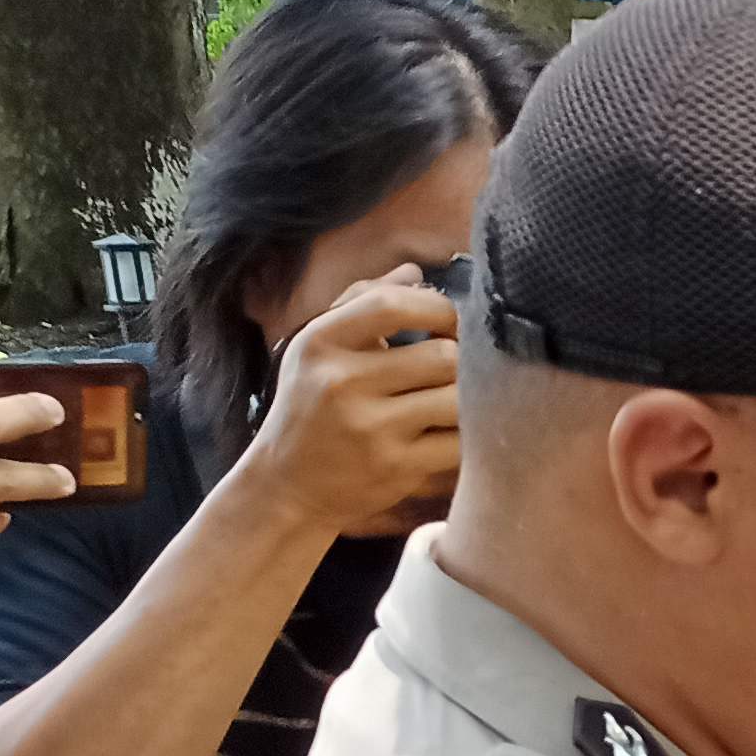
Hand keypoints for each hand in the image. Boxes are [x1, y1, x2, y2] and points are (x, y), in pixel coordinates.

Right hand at [236, 270, 464, 540]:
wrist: (287, 485)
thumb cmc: (310, 405)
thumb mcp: (318, 347)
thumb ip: (363, 301)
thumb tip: (414, 271)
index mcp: (321, 342)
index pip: (392, 304)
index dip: (438, 308)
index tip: (448, 323)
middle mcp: (341, 382)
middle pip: (443, 355)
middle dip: (462, 361)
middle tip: (456, 370)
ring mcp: (369, 428)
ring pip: (457, 399)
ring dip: (468, 400)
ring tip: (455, 400)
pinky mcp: (395, 468)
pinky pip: (459, 443)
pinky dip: (468, 437)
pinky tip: (453, 432)